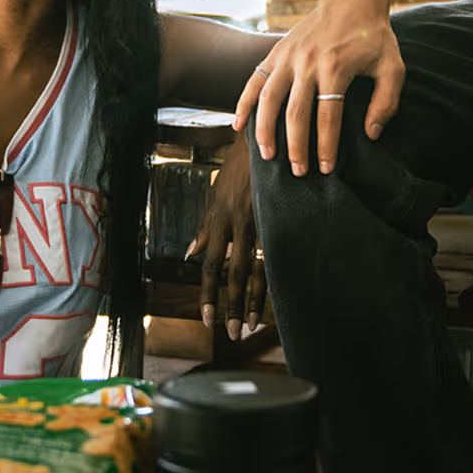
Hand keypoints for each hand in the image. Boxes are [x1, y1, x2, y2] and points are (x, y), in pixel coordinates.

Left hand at [186, 136, 265, 339]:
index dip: (208, 295)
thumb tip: (191, 253)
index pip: (211, 266)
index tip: (206, 318)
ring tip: (254, 324)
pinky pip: (277, 252)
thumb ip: (205, 227)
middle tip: (233, 332)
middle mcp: (238, 225)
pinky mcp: (280, 216)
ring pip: (257, 269)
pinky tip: (280, 292)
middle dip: (231, 306)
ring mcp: (261, 222)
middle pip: (233, 274)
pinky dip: (276, 275)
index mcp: (219, 220)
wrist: (263, 140)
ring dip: (254, 300)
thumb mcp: (215, 195)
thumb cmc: (238, 167)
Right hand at [234, 0, 404, 176]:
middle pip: (296, 112)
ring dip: (265, 129)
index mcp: (336, 68)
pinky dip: (243, 102)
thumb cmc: (374, 37)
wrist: (351, 0)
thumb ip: (387, 101)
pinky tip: (238, 125)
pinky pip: (254, 80)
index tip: (326, 168)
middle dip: (296, 146)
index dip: (326, 145)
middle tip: (298, 171)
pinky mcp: (276, 52)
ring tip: (266, 155)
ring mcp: (288, 56)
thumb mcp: (392, 66)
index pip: (328, 115)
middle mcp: (308, 63)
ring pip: (269, 98)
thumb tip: (372, 134)